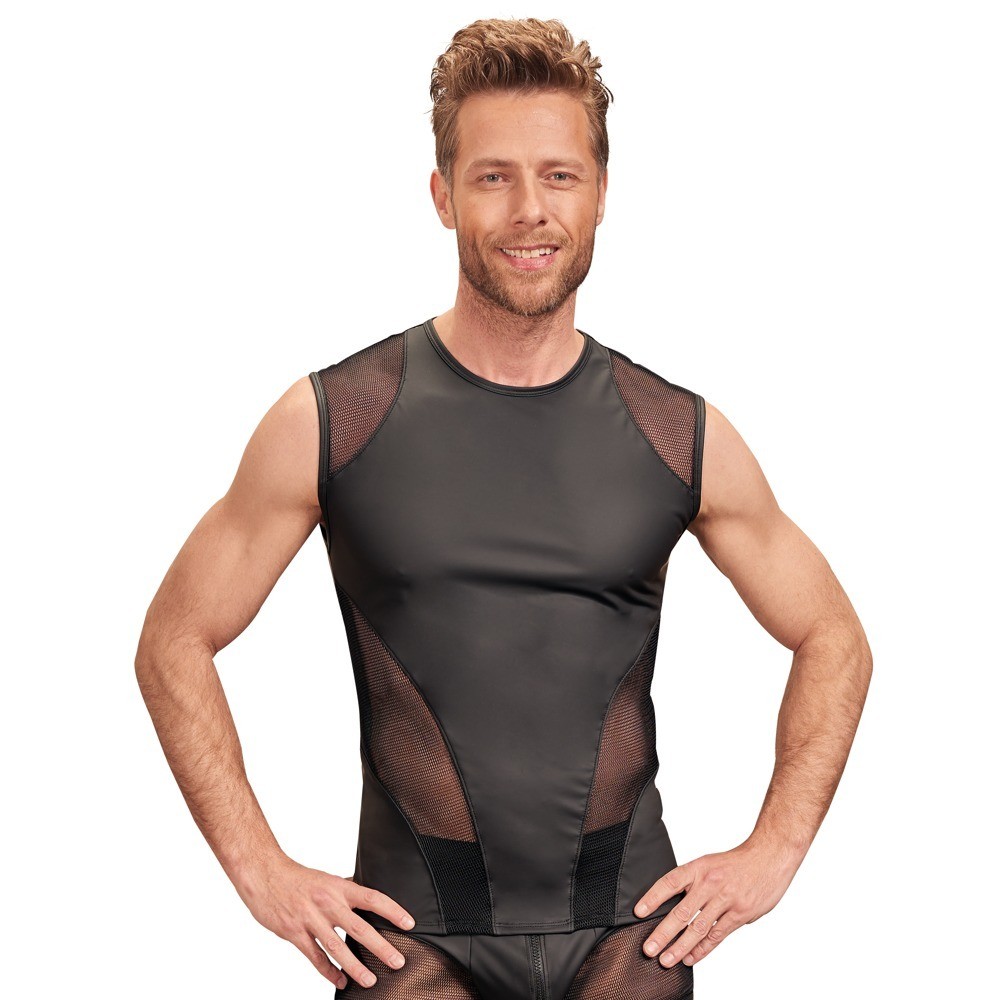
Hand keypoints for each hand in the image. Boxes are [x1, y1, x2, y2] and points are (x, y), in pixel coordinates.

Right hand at [231, 854, 415, 989]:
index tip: (409, 923)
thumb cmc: (296, 878)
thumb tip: (364, 894)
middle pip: (360, 927)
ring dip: (356, 966)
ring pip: (337, 947)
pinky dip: (329, 971)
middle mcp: (328, 903)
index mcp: (338, 887)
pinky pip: (315, 957)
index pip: (373, 898)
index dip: (393, 910)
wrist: (264, 875)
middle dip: (381, 947)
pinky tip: (340, 981)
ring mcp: (311, 919)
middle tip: (398, 961)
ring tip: (371, 980)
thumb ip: (344, 889)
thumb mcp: (325, 879)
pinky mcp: (294, 933)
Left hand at [632, 839, 801, 968]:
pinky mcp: (740, 914)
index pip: (669, 883)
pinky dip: (702, 949)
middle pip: (681, 911)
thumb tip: (674, 902)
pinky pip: (717, 935)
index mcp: (698, 868)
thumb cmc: (737, 862)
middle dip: (663, 933)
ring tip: (666, 960)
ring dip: (680, 947)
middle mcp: (709, 883)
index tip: (638, 912)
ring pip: (698, 928)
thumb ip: (694, 883)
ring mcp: (725, 900)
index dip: (652, 897)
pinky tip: (691, 958)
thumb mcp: (709, 863)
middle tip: (649, 948)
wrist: (768, 857)